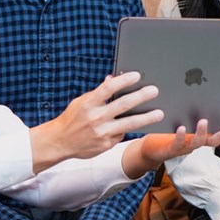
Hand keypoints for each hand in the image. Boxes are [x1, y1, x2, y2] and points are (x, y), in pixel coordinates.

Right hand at [29, 72, 161, 172]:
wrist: (60, 142)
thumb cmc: (72, 118)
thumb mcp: (81, 102)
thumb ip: (98, 93)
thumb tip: (112, 79)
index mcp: (88, 103)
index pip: (109, 87)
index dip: (124, 80)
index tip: (137, 75)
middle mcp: (96, 117)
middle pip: (123, 105)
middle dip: (141, 96)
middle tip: (154, 91)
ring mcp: (102, 132)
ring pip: (129, 123)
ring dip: (147, 117)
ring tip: (159, 113)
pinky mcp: (107, 144)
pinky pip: (122, 133)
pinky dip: (131, 128)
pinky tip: (141, 124)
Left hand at [122, 119, 219, 178]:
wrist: (149, 148)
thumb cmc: (168, 131)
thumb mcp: (184, 121)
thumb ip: (192, 112)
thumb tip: (203, 94)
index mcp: (199, 136)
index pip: (218, 137)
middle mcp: (194, 142)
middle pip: (211, 141)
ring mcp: (183, 147)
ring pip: (195, 142)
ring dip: (201, 132)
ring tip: (203, 122)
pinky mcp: (170, 148)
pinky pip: (177, 143)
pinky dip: (180, 136)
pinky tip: (181, 128)